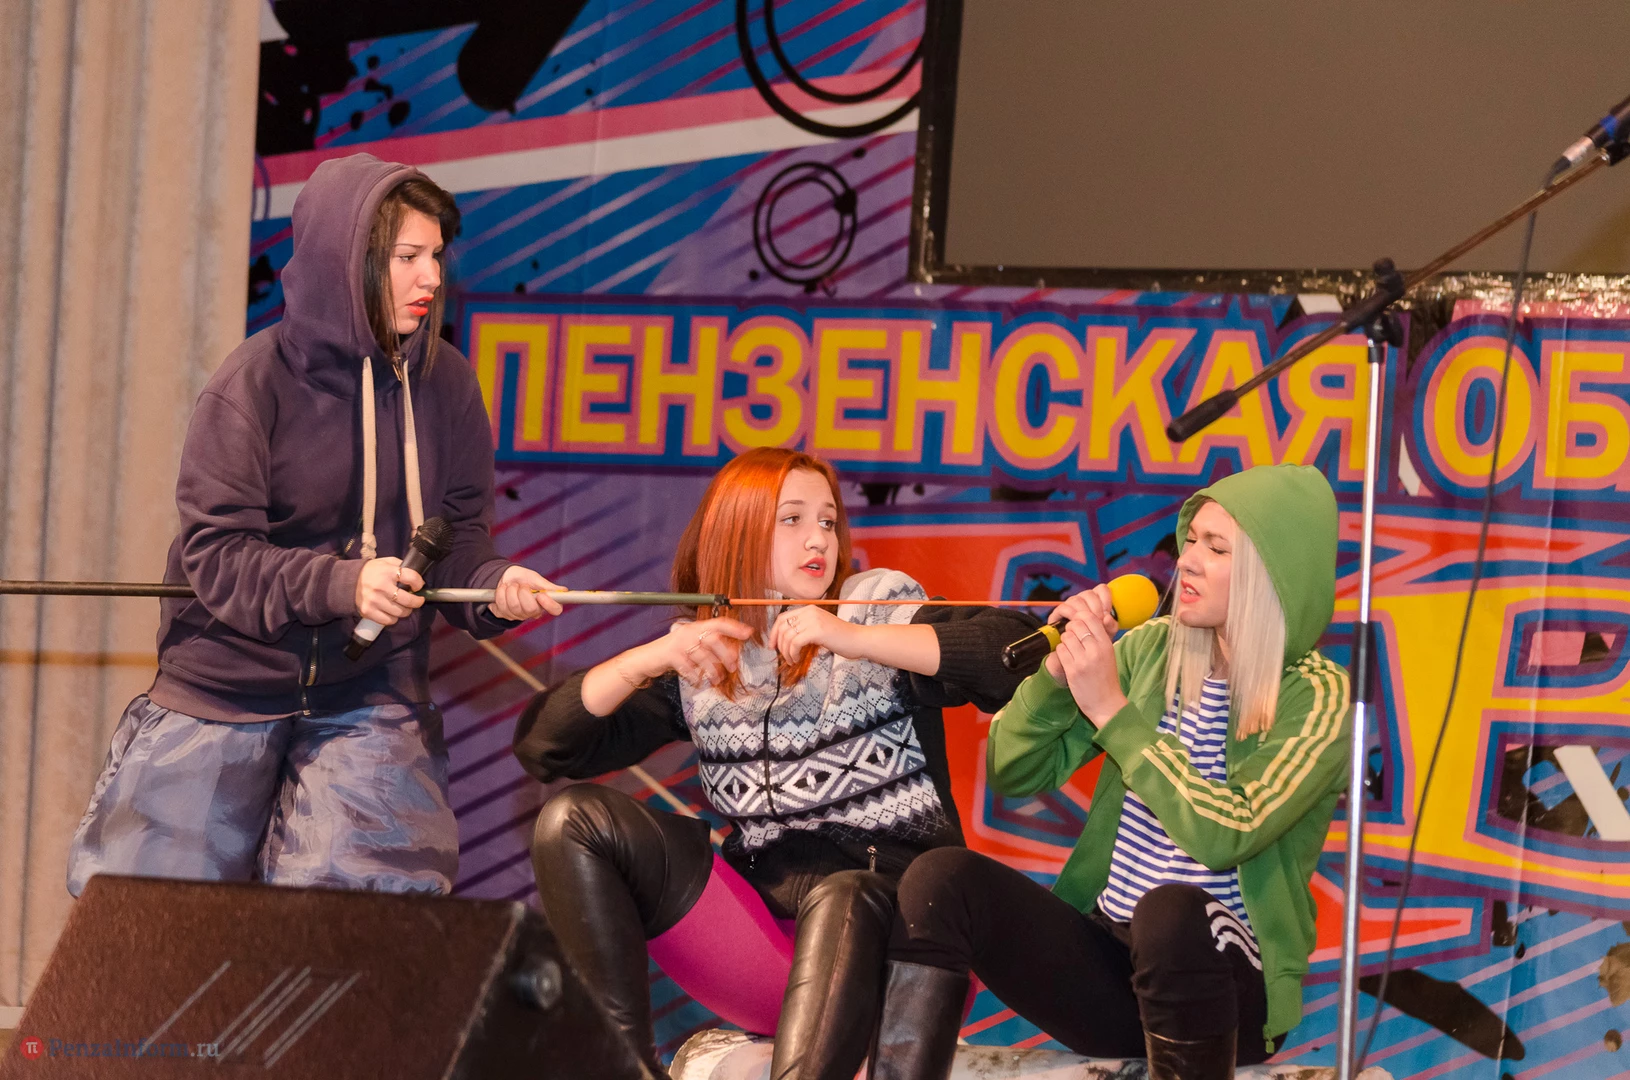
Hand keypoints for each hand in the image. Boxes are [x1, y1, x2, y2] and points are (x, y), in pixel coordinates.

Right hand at [356, 557, 424, 626]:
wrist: (348, 581)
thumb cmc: (372, 572)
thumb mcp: (386, 562)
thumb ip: (401, 566)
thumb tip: (418, 578)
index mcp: (387, 572)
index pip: (411, 578)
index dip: (419, 583)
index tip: (418, 586)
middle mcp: (381, 587)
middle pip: (408, 600)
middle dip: (417, 602)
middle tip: (417, 601)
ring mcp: (374, 600)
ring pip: (400, 612)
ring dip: (405, 611)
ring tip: (403, 606)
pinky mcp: (368, 611)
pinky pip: (389, 621)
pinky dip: (393, 618)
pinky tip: (391, 612)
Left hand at [488, 565, 564, 620]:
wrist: (504, 576)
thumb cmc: (523, 578)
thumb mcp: (535, 578)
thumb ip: (547, 586)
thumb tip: (564, 591)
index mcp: (545, 602)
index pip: (555, 610)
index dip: (550, 604)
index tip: (541, 595)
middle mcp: (533, 612)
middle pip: (531, 610)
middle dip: (523, 593)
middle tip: (521, 585)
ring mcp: (518, 615)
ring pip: (514, 607)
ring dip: (510, 591)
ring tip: (511, 586)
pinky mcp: (505, 615)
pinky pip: (502, 606)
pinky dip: (501, 594)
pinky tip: (503, 590)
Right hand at [637, 617, 754, 687]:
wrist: (648, 658)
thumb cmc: (675, 652)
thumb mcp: (692, 644)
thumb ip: (709, 646)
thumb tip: (733, 654)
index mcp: (696, 627)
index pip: (719, 623)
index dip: (734, 627)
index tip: (748, 633)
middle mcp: (689, 632)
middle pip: (713, 640)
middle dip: (726, 654)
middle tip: (732, 667)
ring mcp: (679, 643)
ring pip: (703, 656)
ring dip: (712, 670)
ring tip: (716, 679)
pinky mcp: (671, 655)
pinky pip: (689, 668)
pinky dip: (695, 677)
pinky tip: (697, 682)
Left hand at [768, 604, 861, 663]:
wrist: (858, 639)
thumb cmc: (841, 638)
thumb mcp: (819, 628)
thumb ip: (804, 629)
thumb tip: (785, 640)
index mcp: (809, 609)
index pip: (782, 618)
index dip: (774, 633)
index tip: (772, 646)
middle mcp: (809, 611)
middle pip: (782, 627)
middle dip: (778, 644)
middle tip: (782, 656)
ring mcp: (813, 620)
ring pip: (787, 636)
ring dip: (786, 652)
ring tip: (792, 660)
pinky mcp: (817, 631)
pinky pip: (795, 643)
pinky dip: (792, 653)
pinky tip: (796, 660)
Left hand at [1044, 586, 1125, 722]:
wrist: (1106, 704)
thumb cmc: (1107, 678)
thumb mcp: (1109, 654)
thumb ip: (1100, 638)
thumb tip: (1087, 619)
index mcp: (1106, 644)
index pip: (1091, 618)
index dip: (1081, 618)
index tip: (1080, 625)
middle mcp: (1095, 650)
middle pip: (1076, 625)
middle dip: (1071, 628)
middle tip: (1073, 637)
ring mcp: (1083, 660)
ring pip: (1066, 636)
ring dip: (1065, 640)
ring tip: (1070, 648)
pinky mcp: (1072, 670)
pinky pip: (1060, 650)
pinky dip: (1061, 651)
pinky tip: (1067, 657)